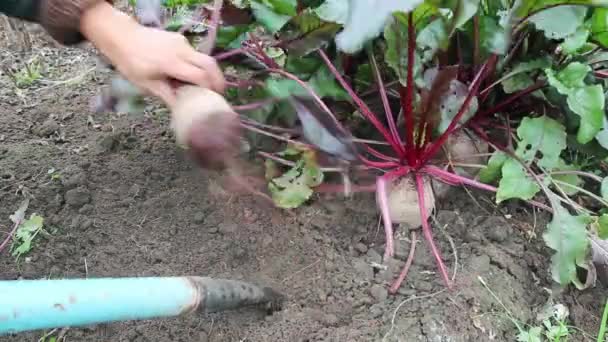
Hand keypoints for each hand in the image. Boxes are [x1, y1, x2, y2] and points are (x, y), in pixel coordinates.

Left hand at [80, 2, 224, 106]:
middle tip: (219, 94)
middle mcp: (181, 50)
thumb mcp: (147, 85)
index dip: (211, 89)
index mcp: (171, 63)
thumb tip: (182, 112)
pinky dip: (200, 66)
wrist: (121, 37)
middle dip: (219, 80)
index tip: (214, 100)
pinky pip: (196, 54)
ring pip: (205, 58)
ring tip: (209, 87)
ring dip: (210, 73)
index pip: (201, 76)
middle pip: (210, 64)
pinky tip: (194, 75)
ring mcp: (182, 42)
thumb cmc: (131, 63)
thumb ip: (168, 97)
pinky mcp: (181, 39)